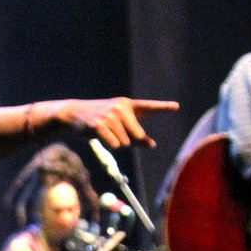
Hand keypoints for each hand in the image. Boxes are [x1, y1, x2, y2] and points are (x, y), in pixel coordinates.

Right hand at [62, 97, 178, 149]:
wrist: (74, 114)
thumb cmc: (100, 121)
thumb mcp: (119, 125)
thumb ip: (136, 135)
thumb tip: (152, 145)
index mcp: (128, 105)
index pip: (149, 107)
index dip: (163, 107)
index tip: (176, 107)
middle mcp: (121, 108)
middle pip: (137, 135)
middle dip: (128, 140)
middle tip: (114, 132)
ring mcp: (110, 116)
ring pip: (124, 142)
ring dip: (115, 143)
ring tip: (104, 132)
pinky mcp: (99, 125)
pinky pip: (113, 145)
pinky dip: (108, 145)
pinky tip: (99, 136)